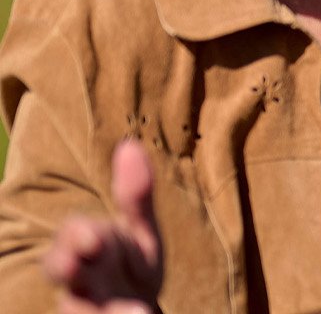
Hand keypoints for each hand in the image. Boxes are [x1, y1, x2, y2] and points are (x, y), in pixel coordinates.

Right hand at [44, 140, 162, 313]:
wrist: (137, 311)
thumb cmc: (131, 266)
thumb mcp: (140, 233)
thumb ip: (136, 197)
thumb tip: (130, 144)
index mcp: (89, 246)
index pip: (73, 233)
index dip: (78, 236)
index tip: (94, 240)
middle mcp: (80, 277)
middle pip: (59, 270)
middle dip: (63, 267)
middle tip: (72, 267)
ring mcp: (84, 305)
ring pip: (76, 306)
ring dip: (94, 309)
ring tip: (134, 311)